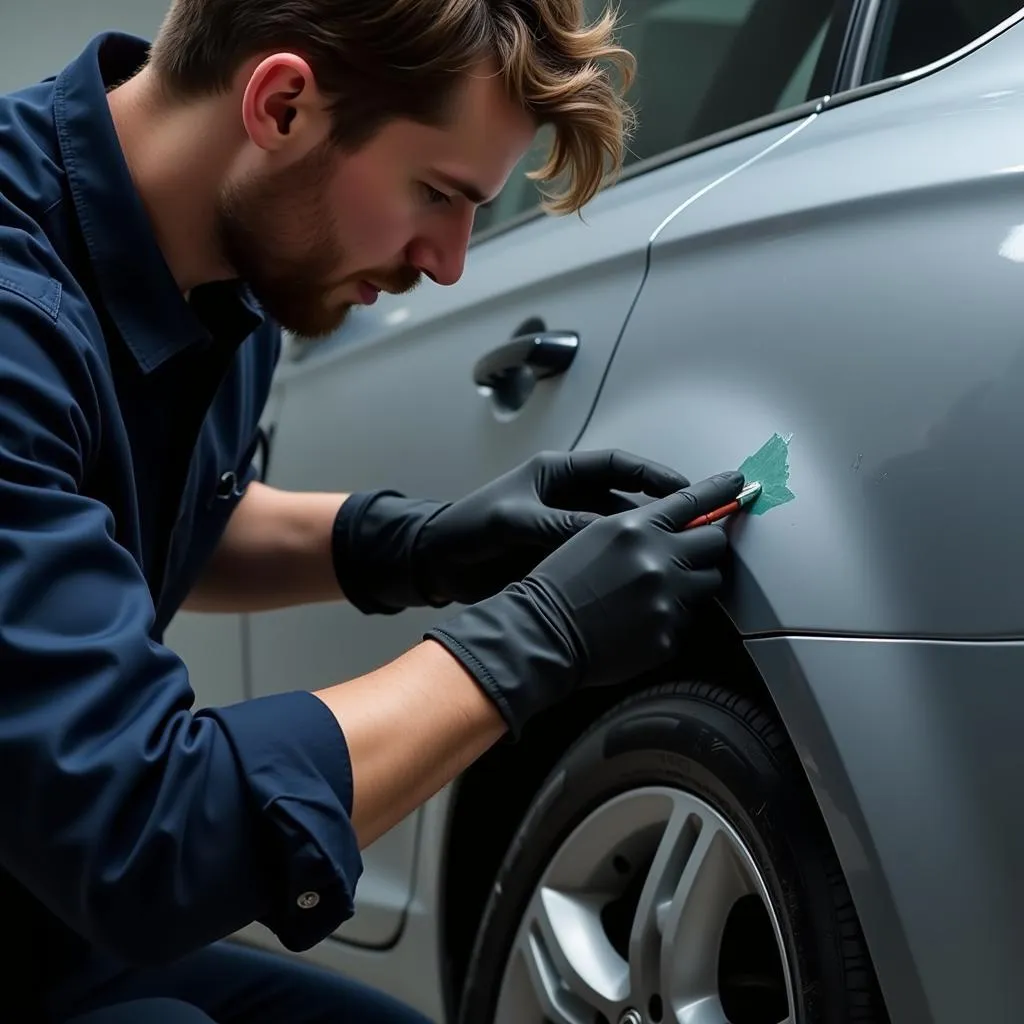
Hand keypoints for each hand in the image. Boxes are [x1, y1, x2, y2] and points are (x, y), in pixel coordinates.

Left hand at [413, 449, 690, 604]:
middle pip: (626, 502)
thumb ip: (559, 526)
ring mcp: (566, 528)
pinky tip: (641, 579)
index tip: (686, 489)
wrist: (437, 563)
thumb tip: (607, 536)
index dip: (655, 476)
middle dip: (660, 513)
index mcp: (558, 475)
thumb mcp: (515, 521)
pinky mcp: (561, 555)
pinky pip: (600, 557)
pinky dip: (620, 566)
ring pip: (618, 533)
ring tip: (674, 557)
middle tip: (694, 527)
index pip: (619, 467)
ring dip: (643, 543)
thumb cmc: (467, 528)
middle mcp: (568, 498)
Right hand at [425, 471, 744, 734]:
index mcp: (635, 529)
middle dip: (704, 547)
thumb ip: (640, 526)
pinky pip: (689, 620)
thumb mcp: (593, 536)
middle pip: (714, 543)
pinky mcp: (668, 635)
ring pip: (709, 583)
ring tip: (659, 590)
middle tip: (688, 555)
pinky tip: (642, 619)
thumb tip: (678, 522)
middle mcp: (657, 561)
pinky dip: (672, 617)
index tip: (739, 484)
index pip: (693, 501)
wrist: (542, 633)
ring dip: (693, 583)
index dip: (720, 491)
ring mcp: (666, 600)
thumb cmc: (558, 584)